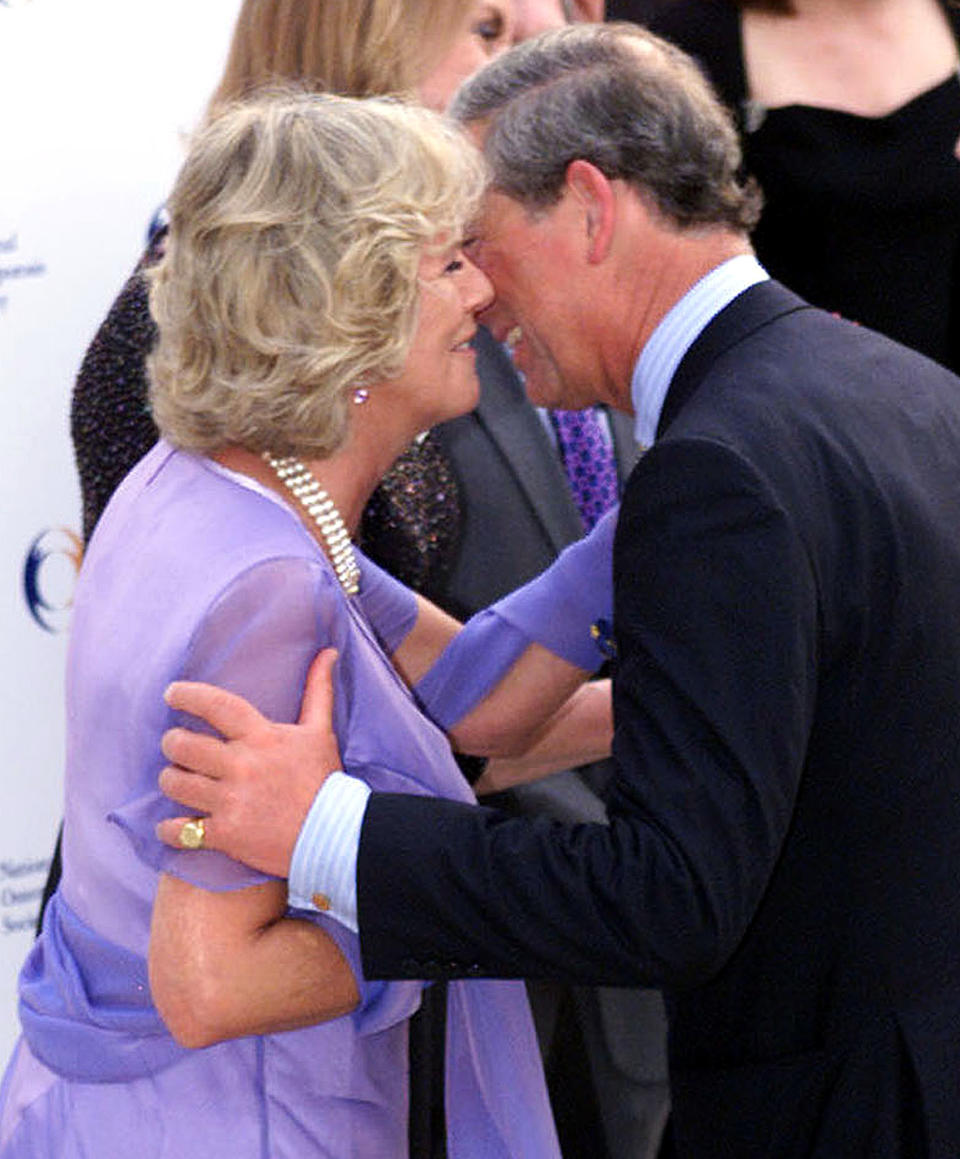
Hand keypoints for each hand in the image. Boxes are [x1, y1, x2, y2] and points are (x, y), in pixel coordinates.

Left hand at [156, 649, 341, 877]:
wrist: (335, 835)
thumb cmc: (325, 781)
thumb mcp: (320, 731)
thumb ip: (318, 690)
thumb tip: (328, 652)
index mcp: (261, 737)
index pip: (215, 705)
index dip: (188, 694)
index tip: (172, 693)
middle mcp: (242, 766)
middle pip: (182, 745)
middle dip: (173, 743)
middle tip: (177, 745)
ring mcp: (231, 801)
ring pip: (174, 783)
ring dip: (171, 780)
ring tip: (178, 780)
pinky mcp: (226, 835)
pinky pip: (180, 829)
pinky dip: (170, 829)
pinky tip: (174, 825)